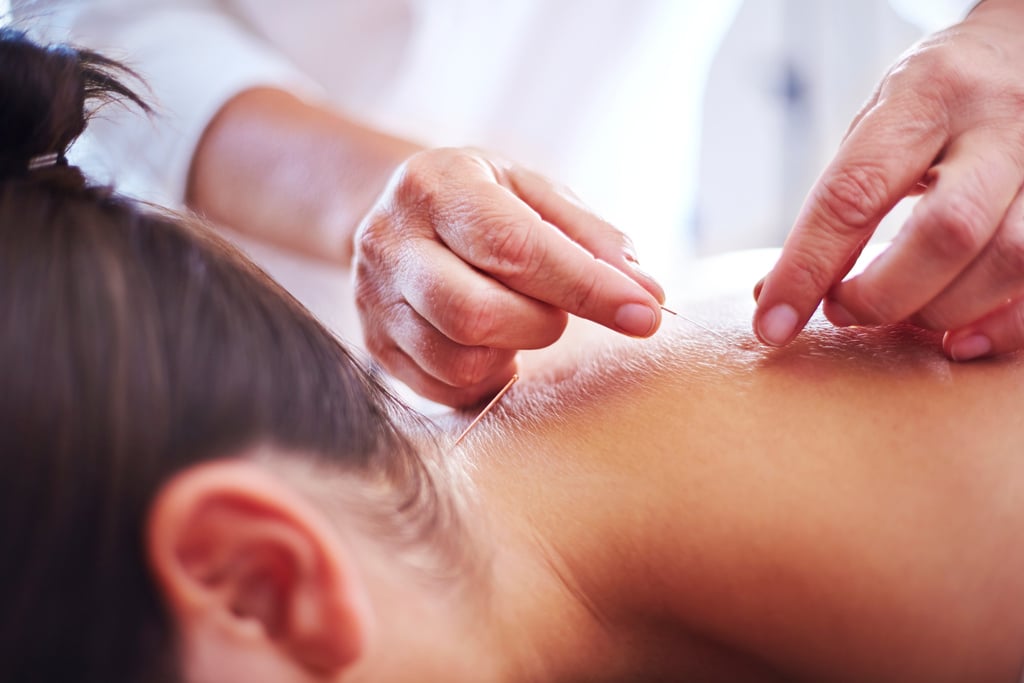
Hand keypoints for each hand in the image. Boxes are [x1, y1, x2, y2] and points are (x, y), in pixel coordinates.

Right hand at [354, 147, 664, 406]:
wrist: (402, 215)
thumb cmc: (485, 203)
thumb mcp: (538, 195)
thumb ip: (593, 240)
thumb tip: (648, 295)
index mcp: (436, 186)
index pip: (514, 247)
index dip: (586, 287)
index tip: (645, 314)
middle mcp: (390, 242)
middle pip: (475, 313)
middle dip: (541, 324)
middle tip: (558, 310)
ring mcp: (372, 299)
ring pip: (460, 361)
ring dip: (513, 351)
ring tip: (517, 317)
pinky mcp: (375, 346)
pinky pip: (445, 390)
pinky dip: (488, 376)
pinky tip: (492, 342)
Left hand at [753, 0, 1023, 360]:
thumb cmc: (942, 98)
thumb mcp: (883, 120)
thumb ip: (840, 199)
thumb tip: (773, 293)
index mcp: (927, 95)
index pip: (854, 192)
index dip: (806, 268)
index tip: (772, 322)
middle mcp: (998, 122)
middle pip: (946, 232)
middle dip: (882, 295)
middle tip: (844, 311)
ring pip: (1007, 261)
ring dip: (939, 312)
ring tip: (901, 316)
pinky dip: (1000, 327)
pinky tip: (956, 338)